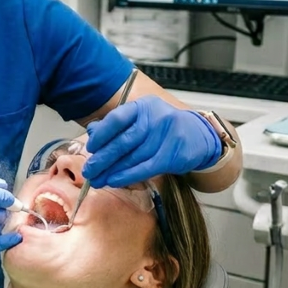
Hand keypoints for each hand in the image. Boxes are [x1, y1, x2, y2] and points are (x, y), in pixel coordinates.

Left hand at [82, 96, 221, 188]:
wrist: (198, 136)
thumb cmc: (162, 128)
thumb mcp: (141, 119)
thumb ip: (117, 125)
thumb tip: (92, 132)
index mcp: (142, 106)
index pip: (117, 119)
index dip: (101, 135)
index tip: (90, 149)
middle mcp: (155, 118)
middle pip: (123, 142)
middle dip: (103, 159)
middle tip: (89, 171)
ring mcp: (166, 136)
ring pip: (133, 158)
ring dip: (112, 171)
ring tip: (98, 180)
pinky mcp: (173, 154)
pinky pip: (145, 168)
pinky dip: (127, 176)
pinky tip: (114, 181)